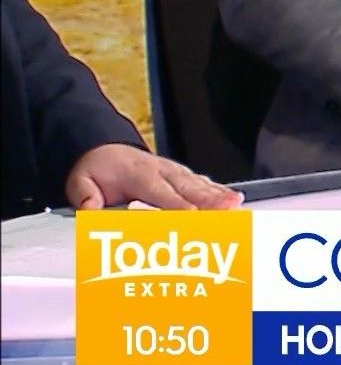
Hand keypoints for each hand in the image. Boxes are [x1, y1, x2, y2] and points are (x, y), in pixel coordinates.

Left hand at [66, 144, 243, 210]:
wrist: (104, 150)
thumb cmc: (98, 170)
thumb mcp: (79, 180)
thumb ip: (85, 194)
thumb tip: (91, 207)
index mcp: (138, 174)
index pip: (160, 192)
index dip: (178, 205)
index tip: (193, 214)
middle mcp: (161, 171)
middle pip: (188, 188)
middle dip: (210, 199)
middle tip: (229, 208)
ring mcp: (174, 172)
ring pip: (200, 184)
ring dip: (220, 195)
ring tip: (237, 204)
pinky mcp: (182, 175)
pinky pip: (202, 183)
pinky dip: (219, 191)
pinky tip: (233, 198)